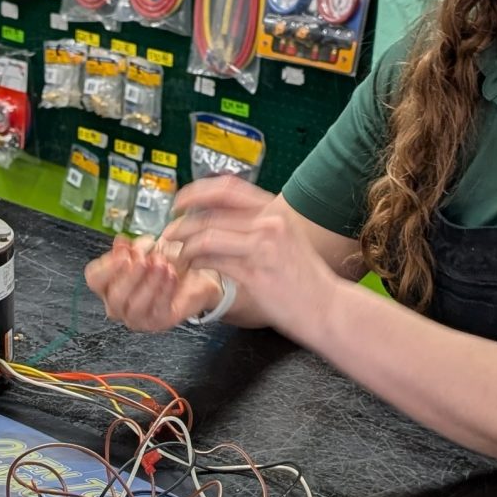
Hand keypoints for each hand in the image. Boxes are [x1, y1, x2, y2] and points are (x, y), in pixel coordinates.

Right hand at [84, 235, 220, 331]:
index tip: (124, 253)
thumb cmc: (166, 263)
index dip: (108, 266)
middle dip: (130, 275)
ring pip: (135, 306)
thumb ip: (132, 247)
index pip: (95, 279)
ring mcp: (137, 318)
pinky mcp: (158, 323)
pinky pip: (158, 308)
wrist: (195, 275)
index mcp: (109, 285)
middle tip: (144, 259)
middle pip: (114, 296)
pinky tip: (171, 275)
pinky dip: (164, 289)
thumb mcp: (148, 249)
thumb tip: (121, 242)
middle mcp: (119, 305)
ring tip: (161, 264)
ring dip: (149, 282)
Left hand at [158, 179, 336, 343]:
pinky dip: (195, 262)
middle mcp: (269, 225)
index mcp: (276, 213)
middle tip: (170, 232)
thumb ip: (260, 226)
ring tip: (178, 253)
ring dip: (185, 244)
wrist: (327, 307)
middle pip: (212, 213)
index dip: (198, 191)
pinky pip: (212, 261)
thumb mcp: (287, 240)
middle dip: (183, 221)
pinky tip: (191, 267)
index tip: (181, 201)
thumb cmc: (305, 279)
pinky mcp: (254, 274)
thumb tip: (225, 218)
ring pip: (206, 236)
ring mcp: (262, 249)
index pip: (228, 189)